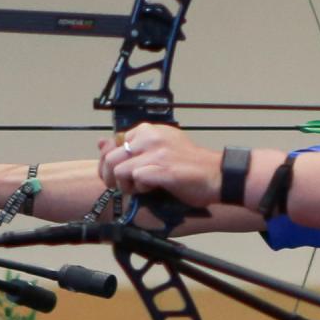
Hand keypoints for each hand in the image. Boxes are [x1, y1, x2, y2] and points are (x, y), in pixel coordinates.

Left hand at [97, 124, 227, 210]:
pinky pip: (136, 179)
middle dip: (111, 178)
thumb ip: (130, 147)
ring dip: (126, 185)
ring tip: (141, 189)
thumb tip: (100, 142)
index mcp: (148, 130)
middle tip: (125, 187)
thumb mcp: (158, 150)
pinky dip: (141, 189)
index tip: (118, 176)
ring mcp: (157, 152)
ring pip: (119, 170)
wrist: (218, 175)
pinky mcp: (163, 168)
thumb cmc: (189, 166)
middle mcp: (150, 136)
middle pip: (110, 158)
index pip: (113, 144)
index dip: (110, 164)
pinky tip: (153, 189)